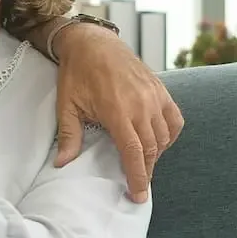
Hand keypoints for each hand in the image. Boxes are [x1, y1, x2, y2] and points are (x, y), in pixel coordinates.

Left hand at [52, 23, 183, 202]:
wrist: (93, 42)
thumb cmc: (77, 72)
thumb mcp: (67, 105)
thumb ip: (68, 135)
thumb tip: (62, 163)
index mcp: (118, 111)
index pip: (134, 153)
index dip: (138, 177)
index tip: (138, 195)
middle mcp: (141, 105)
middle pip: (152, 148)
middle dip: (148, 171)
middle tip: (140, 187)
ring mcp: (154, 96)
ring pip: (165, 135)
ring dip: (157, 153)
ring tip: (145, 163)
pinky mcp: (160, 89)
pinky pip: (174, 118)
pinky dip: (170, 133)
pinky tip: (160, 141)